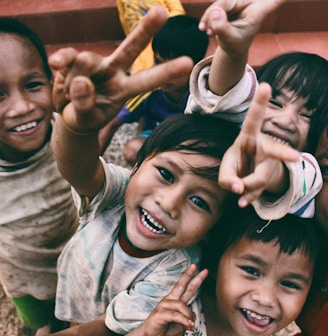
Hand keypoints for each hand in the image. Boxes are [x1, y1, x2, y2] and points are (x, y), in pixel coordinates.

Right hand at [49, 6, 193, 132]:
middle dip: (145, 31)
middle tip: (161, 12)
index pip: (147, 80)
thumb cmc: (85, 116)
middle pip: (130, 49)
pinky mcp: (75, 60)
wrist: (69, 114)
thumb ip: (85, 104)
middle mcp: (114, 72)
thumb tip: (82, 80)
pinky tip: (56, 64)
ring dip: (78, 74)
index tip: (188, 62)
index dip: (166, 71)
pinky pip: (69, 56)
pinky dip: (62, 60)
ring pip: (89, 59)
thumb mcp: (86, 118)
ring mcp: (96, 64)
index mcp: (125, 89)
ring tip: (73, 90)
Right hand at [132, 265, 207, 335]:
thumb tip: (193, 316)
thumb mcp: (180, 324)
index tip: (203, 270)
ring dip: (189, 315)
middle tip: (204, 270)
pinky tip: (189, 325)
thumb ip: (187, 318)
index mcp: (174, 300)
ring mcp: (163, 305)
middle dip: (192, 277)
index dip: (194, 278)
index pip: (185, 287)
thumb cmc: (165, 329)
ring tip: (192, 325)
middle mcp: (169, 300)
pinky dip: (184, 320)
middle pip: (182, 285)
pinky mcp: (159, 314)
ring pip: (181, 305)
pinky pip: (175, 315)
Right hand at [199, 0, 286, 54]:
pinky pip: (215, 6)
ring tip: (208, 32)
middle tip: (208, 30)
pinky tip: (205, 29)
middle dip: (215, 14)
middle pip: (228, 1)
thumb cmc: (235, 46)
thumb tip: (215, 11)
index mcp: (258, 10)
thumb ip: (223, 28)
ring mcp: (238, 2)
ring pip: (219, 3)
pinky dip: (208, 18)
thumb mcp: (230, 41)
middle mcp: (250, 2)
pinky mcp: (228, 4)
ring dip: (209, 17)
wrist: (231, 48)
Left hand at [218, 82, 298, 206]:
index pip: (253, 120)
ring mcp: (270, 163)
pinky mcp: (271, 178)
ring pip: (262, 178)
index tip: (265, 86)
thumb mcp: (226, 167)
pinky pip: (261, 190)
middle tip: (294, 158)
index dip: (259, 103)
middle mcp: (264, 147)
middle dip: (283, 154)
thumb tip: (238, 190)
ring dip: (247, 188)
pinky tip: (243, 202)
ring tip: (238, 192)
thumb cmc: (236, 163)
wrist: (247, 174)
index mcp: (249, 137)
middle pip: (274, 151)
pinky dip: (249, 197)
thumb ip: (226, 178)